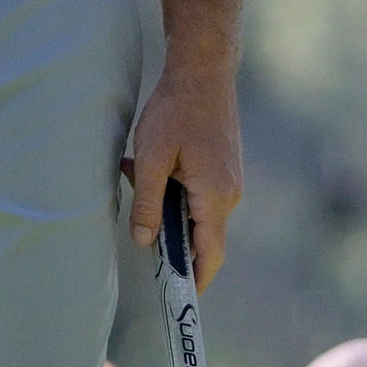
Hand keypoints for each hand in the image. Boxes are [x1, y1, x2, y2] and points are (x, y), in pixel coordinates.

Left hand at [125, 63, 243, 284]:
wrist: (204, 70)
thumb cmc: (176, 110)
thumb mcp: (151, 158)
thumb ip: (148, 203)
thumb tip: (145, 242)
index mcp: (214, 196)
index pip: (210, 253)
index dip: (196, 278)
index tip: (180, 296)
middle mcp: (228, 194)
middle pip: (202, 235)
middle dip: (170, 236)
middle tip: (141, 232)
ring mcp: (229, 180)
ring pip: (196, 211)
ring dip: (167, 206)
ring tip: (138, 175)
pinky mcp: (223, 168)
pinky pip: (199, 193)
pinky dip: (174, 188)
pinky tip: (150, 166)